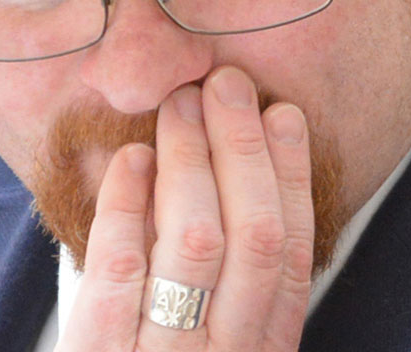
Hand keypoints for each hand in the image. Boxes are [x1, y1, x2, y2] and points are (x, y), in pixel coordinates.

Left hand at [56, 66, 314, 351]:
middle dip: (241, 150)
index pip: (291, 253)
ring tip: (180, 104)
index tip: (283, 115)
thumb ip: (236, 291)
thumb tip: (237, 177)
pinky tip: (132, 160)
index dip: (292, 177)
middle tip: (227, 85)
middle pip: (249, 238)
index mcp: (265, 351)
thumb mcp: (223, 349)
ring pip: (193, 245)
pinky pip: (118, 272)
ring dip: (189, 161)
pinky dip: (127, 205)